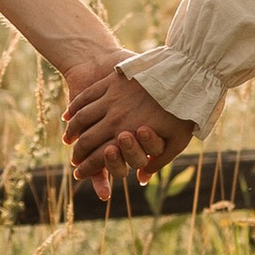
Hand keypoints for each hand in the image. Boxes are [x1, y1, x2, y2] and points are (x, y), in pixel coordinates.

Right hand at [64, 65, 194, 190]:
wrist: (185, 75)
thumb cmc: (183, 112)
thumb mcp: (176, 142)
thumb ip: (157, 162)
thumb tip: (141, 179)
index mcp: (127, 136)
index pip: (99, 158)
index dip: (87, 169)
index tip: (79, 174)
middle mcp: (114, 120)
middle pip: (86, 140)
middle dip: (78, 154)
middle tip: (74, 160)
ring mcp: (111, 99)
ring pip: (82, 118)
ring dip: (73, 131)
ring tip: (69, 139)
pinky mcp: (111, 82)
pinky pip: (86, 97)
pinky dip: (75, 108)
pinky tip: (69, 115)